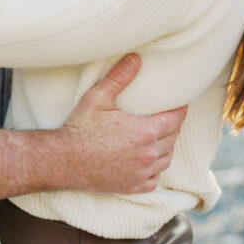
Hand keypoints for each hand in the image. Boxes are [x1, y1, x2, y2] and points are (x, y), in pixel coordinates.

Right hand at [59, 53, 186, 193]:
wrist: (63, 161)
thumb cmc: (80, 128)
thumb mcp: (99, 97)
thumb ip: (119, 77)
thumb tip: (136, 58)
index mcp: (146, 131)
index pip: (176, 119)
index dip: (180, 110)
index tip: (180, 103)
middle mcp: (148, 154)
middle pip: (173, 137)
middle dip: (173, 126)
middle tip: (168, 116)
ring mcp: (141, 172)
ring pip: (166, 159)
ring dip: (166, 147)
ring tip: (161, 137)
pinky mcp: (132, 186)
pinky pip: (154, 179)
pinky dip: (155, 170)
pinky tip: (149, 161)